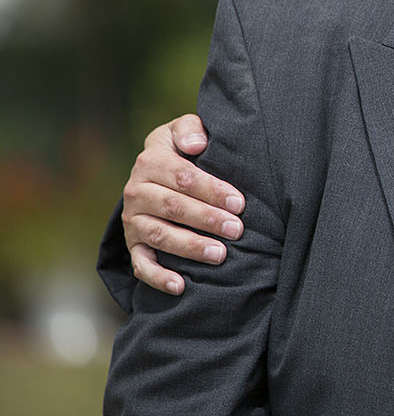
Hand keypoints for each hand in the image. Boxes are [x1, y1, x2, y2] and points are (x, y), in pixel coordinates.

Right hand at [121, 114, 244, 294]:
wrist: (152, 173)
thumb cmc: (180, 150)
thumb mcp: (181, 130)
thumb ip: (190, 129)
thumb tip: (197, 144)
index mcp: (150, 162)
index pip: (183, 178)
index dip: (211, 190)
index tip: (238, 202)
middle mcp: (136, 192)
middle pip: (174, 208)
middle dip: (207, 219)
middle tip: (237, 230)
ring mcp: (133, 221)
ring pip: (160, 236)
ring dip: (190, 247)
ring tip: (220, 255)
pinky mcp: (132, 245)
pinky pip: (141, 265)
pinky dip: (158, 277)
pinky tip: (181, 286)